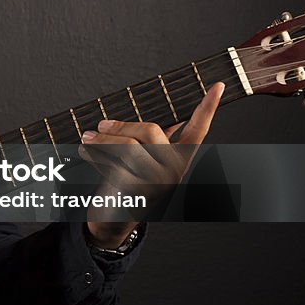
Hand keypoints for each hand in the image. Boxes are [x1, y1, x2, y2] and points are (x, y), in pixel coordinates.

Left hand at [80, 82, 223, 246]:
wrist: (115, 219)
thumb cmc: (130, 181)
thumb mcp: (148, 160)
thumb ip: (157, 137)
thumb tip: (166, 112)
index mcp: (181, 158)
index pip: (198, 130)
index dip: (207, 107)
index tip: (219, 85)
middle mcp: (174, 171)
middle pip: (151, 131)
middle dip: (121, 126)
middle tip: (100, 125)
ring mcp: (158, 183)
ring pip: (129, 146)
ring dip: (103, 140)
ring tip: (87, 138)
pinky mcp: (137, 192)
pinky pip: (114, 163)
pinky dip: (96, 155)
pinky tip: (85, 151)